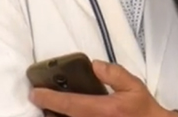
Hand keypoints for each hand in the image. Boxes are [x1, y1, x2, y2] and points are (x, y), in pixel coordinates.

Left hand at [29, 60, 170, 116]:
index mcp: (102, 110)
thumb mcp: (134, 86)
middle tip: (39, 98)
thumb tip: (94, 65)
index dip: (49, 98)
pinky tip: (62, 113)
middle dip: (47, 109)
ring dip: (55, 116)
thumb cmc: (143, 109)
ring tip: (49, 106)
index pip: (69, 104)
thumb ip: (114, 74)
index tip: (35, 92)